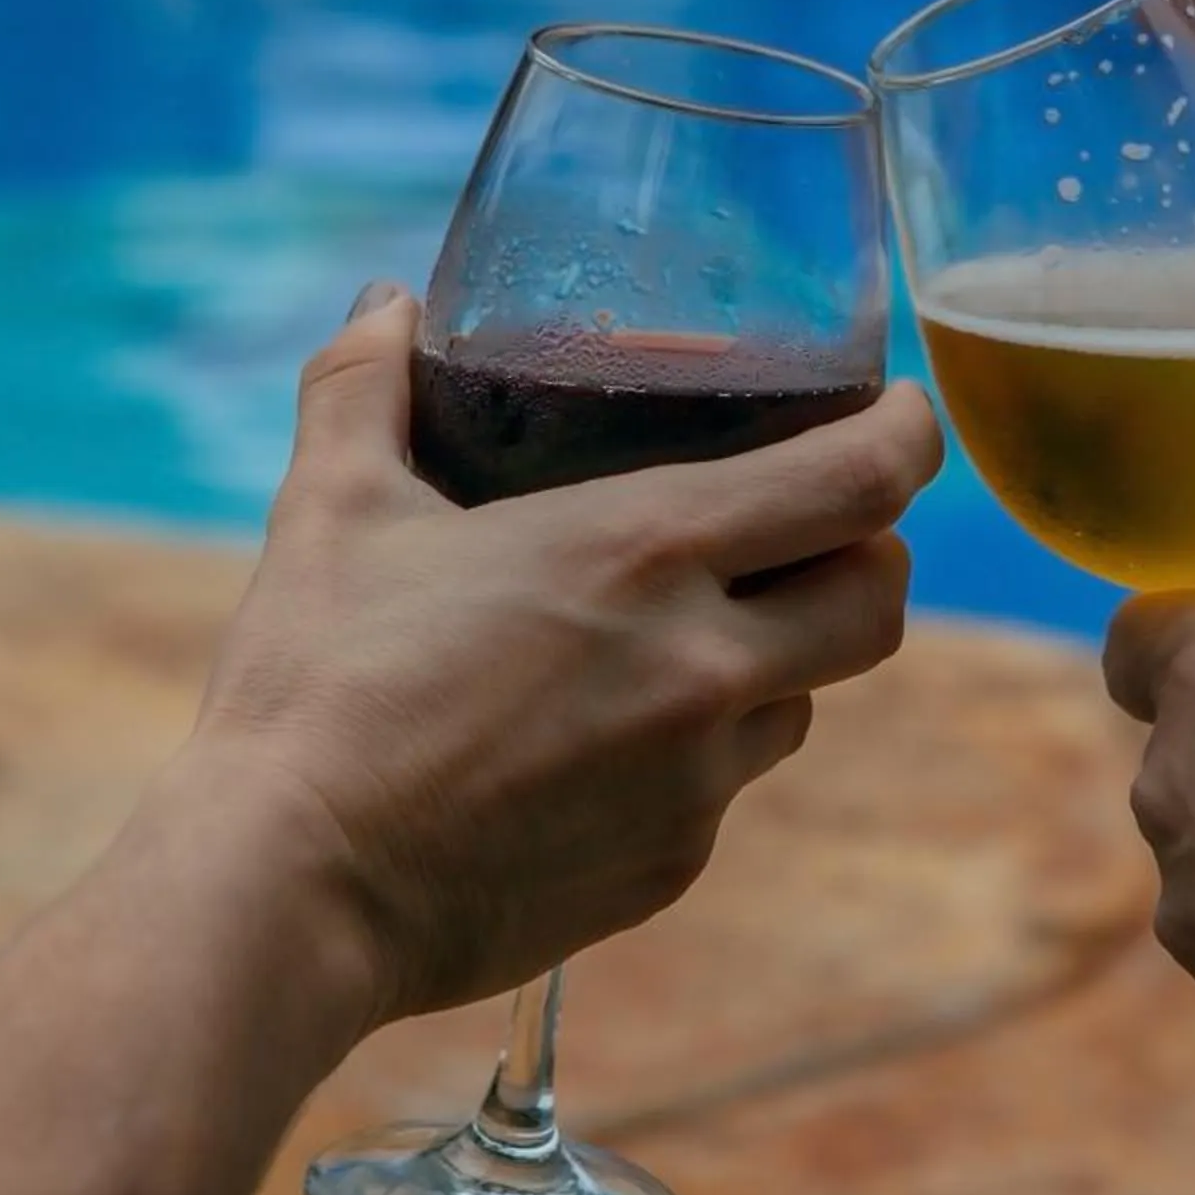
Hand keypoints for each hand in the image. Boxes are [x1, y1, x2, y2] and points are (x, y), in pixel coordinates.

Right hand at [174, 283, 944, 1030]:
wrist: (287, 892)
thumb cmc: (313, 689)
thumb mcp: (332, 510)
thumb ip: (364, 386)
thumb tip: (384, 302)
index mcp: (646, 551)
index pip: (863, 480)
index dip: (907, 436)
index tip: (899, 415)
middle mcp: (705, 666)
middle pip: (880, 599)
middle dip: (867, 552)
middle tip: (812, 528)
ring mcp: (696, 781)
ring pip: (803, 698)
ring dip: (775, 658)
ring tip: (681, 634)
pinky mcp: (668, 869)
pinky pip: (722, 793)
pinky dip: (691, 755)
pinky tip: (599, 743)